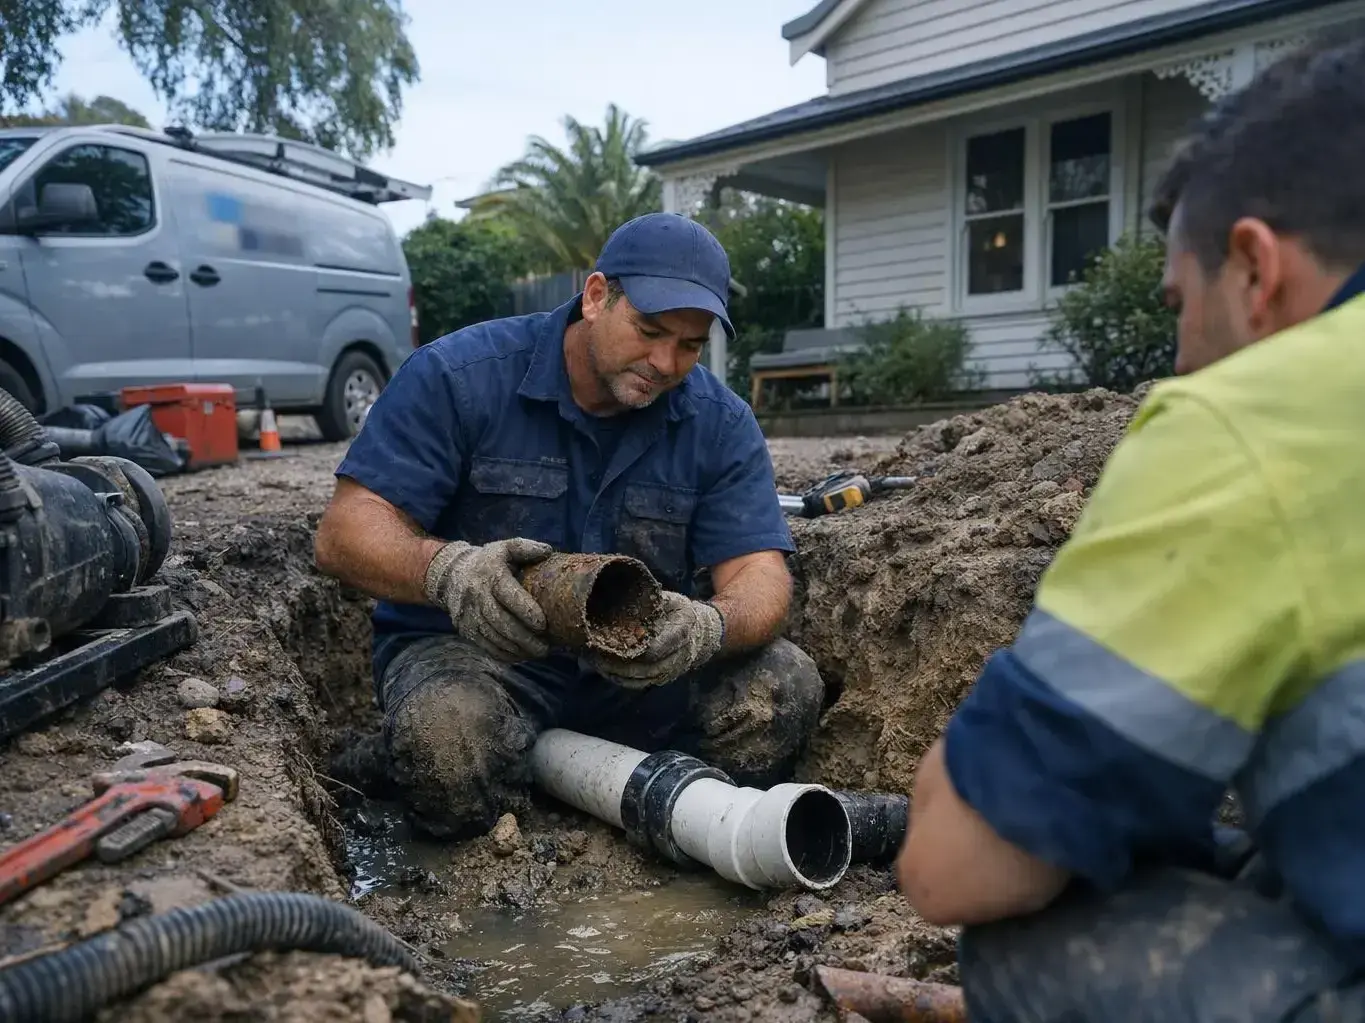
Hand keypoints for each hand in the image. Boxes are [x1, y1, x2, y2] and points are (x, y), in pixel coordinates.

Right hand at [423, 538, 552, 661]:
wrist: (451, 575)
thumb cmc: (488, 562)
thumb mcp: (505, 548)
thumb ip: (526, 548)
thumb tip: (548, 551)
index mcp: (490, 575)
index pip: (508, 595)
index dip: (526, 611)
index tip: (543, 624)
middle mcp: (477, 596)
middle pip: (502, 623)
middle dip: (525, 639)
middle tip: (546, 648)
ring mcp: (469, 616)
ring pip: (495, 638)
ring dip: (518, 649)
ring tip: (538, 653)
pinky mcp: (466, 629)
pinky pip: (486, 647)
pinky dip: (505, 655)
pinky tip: (521, 656)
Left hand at [590, 591, 724, 688]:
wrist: (698, 634)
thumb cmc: (678, 612)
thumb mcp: (671, 599)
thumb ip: (652, 600)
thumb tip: (626, 594)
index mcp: (682, 630)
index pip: (658, 646)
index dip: (635, 648)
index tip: (613, 640)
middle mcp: (679, 655)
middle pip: (646, 667)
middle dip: (619, 663)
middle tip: (596, 652)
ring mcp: (669, 670)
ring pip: (640, 679)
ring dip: (616, 672)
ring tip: (595, 660)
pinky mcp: (659, 678)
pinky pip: (638, 684)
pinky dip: (619, 679)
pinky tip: (602, 668)